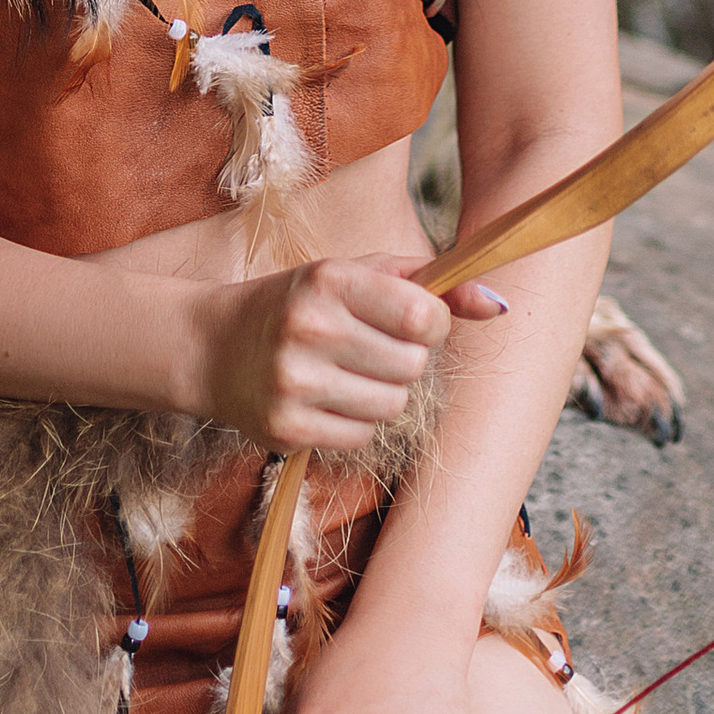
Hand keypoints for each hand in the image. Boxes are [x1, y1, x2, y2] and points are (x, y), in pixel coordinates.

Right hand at [199, 260, 507, 450]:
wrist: (213, 345)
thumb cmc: (302, 303)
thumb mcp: (359, 276)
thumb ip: (431, 285)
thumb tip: (500, 305)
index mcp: (330, 279)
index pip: (423, 316)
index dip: (431, 324)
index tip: (411, 321)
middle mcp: (310, 328)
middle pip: (413, 366)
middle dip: (405, 360)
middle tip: (370, 347)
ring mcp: (294, 382)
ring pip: (392, 406)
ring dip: (382, 393)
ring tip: (346, 372)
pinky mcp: (286, 428)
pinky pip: (360, 437)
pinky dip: (355, 421)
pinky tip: (325, 398)